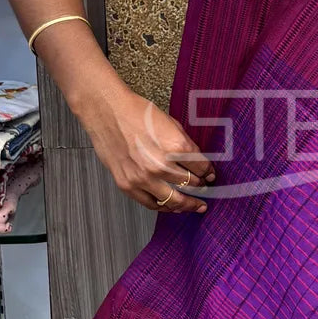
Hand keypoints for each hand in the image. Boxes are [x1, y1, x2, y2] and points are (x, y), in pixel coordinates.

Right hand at [80, 82, 215, 212]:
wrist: (107, 111)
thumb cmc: (136, 112)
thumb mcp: (171, 123)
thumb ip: (185, 144)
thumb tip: (196, 159)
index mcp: (175, 147)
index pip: (201, 168)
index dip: (209, 173)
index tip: (210, 176)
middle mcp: (160, 165)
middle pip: (190, 185)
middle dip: (200, 188)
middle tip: (204, 190)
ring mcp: (143, 178)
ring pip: (172, 201)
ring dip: (186, 204)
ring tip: (193, 205)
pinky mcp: (127, 184)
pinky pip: (150, 203)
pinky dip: (163, 206)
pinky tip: (171, 206)